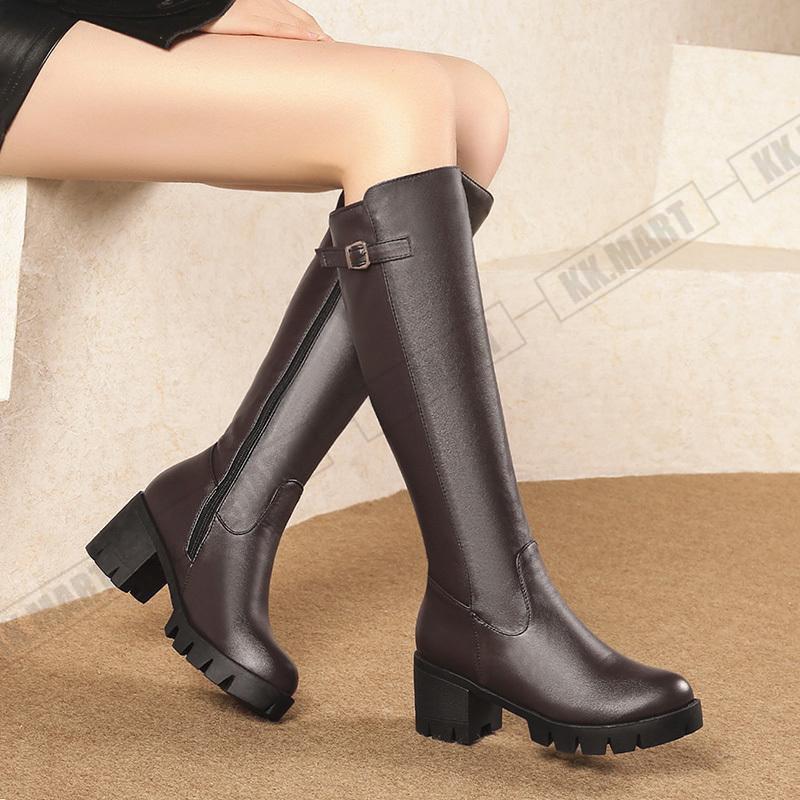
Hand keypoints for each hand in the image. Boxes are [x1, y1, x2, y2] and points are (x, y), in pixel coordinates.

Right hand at [202, 0, 332, 40]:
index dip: (309, 26)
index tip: (322, 40)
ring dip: (314, 34)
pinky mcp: (245, 18)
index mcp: (260, 1)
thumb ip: (249, 24)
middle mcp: (261, 1)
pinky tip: (312, 39)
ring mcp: (254, 8)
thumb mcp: (232, 17)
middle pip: (298, 17)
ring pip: (292, 21)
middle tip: (332, 48)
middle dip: (316, 32)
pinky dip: (296, 33)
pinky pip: (276, 27)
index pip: (293, 14)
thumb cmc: (205, 11)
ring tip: (329, 47)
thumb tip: (255, 40)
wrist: (185, 2)